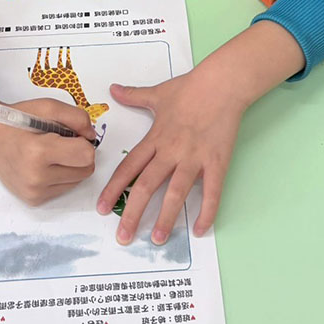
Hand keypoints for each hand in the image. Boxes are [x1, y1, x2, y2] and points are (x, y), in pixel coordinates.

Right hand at [0, 90, 96, 204]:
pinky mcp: (33, 200)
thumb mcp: (47, 106)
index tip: (70, 134)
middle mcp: (36, 177)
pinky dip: (60, 176)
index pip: (86, 155)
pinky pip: (64, 189)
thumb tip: (92, 136)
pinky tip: (44, 165)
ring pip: (77, 181)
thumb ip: (77, 117)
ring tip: (50, 153)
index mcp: (38, 152)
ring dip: (70, 166)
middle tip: (60, 142)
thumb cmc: (16, 119)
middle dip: (80, 154)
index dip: (83, 141)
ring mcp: (34, 192)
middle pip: (86, 170)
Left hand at [96, 20, 303, 245]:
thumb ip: (134, 96)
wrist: (222, 84)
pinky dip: (207, 212)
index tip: (102, 208)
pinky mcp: (216, 162)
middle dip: (133, 213)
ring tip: (157, 239)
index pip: (128, 168)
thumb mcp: (157, 92)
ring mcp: (194, 158)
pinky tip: (201, 230)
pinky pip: (212, 192)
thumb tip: (113, 89)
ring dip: (166, 218)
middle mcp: (171, 151)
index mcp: (155, 138)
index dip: (114, 189)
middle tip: (122, 237)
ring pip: (176, 193)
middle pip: (146, 186)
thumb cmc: (190, 88)